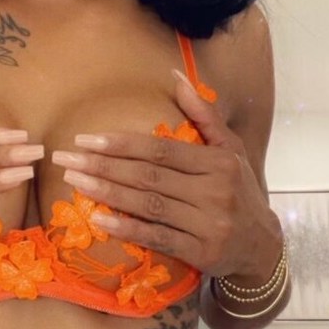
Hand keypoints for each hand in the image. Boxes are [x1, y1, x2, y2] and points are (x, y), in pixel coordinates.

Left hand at [51, 70, 276, 278]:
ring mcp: (208, 224)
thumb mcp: (231, 149)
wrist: (263, 246)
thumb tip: (177, 76)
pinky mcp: (201, 252)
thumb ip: (204, 115)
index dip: (122, 144)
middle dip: (103, 166)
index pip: (161, 150)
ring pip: (149, 206)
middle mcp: (213, 191)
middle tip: (66, 159)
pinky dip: (129, 229)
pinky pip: (158, 238)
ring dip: (108, 194)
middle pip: (149, 176)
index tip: (86, 140)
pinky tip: (101, 220)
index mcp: (218, 162)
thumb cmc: (240, 191)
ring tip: (75, 183)